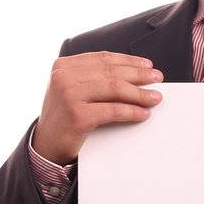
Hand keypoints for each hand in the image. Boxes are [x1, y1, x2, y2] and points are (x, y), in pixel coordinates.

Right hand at [31, 52, 161, 164]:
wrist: (45, 145)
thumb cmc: (64, 115)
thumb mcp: (73, 88)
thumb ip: (93, 77)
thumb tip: (135, 73)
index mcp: (63, 66)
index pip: (103, 58)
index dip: (128, 61)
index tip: (147, 65)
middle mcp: (63, 77)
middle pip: (111, 72)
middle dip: (139, 75)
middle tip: (157, 79)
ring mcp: (68, 95)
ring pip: (115, 88)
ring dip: (140, 93)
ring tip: (154, 98)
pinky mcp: (77, 115)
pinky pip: (113, 110)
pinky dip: (132, 111)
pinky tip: (143, 113)